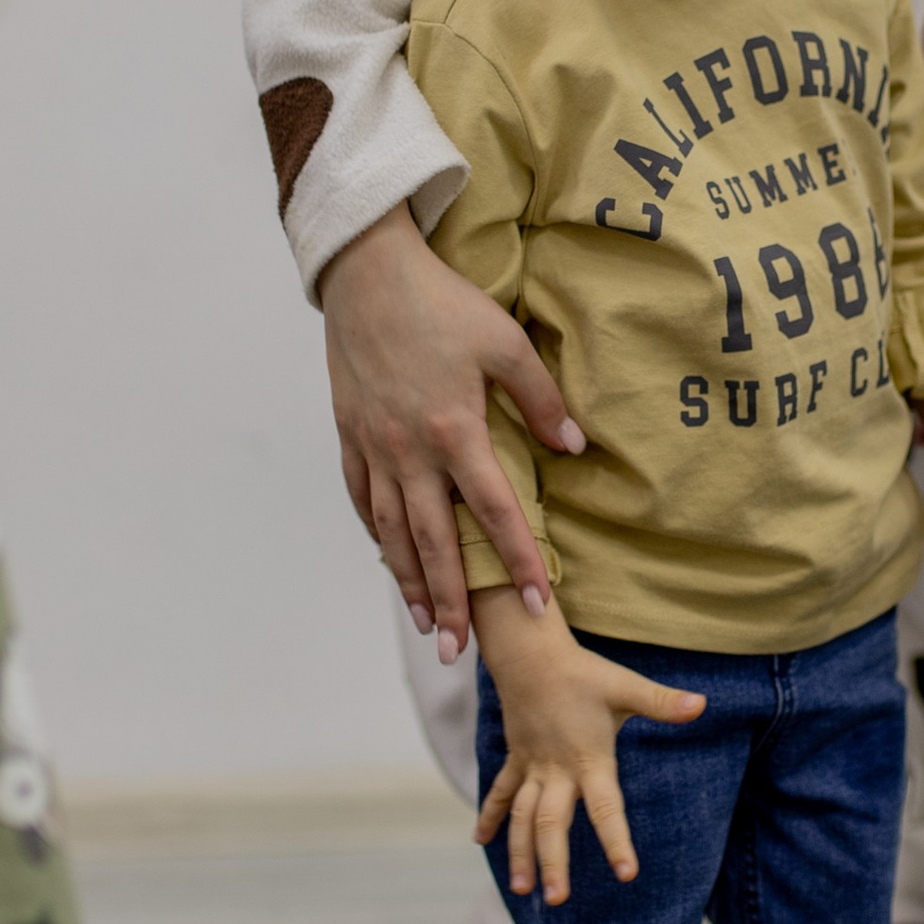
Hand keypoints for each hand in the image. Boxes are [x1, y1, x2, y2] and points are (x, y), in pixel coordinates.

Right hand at [321, 206, 582, 656]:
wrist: (366, 274)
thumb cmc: (441, 303)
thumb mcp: (504, 342)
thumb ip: (541, 400)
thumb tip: (573, 448)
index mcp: (454, 431)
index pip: (495, 512)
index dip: (519, 560)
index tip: (537, 602)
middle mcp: (410, 451)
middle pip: (434, 542)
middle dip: (452, 601)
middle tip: (460, 650)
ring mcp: (374, 446)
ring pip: (391, 531)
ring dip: (409, 582)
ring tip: (424, 624)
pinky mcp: (349, 434)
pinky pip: (360, 498)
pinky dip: (375, 534)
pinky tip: (388, 558)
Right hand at [468, 586, 703, 902]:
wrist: (531, 655)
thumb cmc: (584, 674)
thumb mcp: (626, 687)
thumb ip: (662, 702)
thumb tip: (702, 704)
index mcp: (589, 760)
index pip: (606, 808)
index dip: (616, 841)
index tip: (626, 874)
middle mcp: (557, 771)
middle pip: (552, 823)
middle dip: (553, 862)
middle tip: (558, 900)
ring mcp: (532, 767)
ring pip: (522, 817)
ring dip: (520, 852)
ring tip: (521, 890)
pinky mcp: (517, 759)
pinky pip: (500, 792)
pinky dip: (490, 817)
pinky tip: (480, 842)